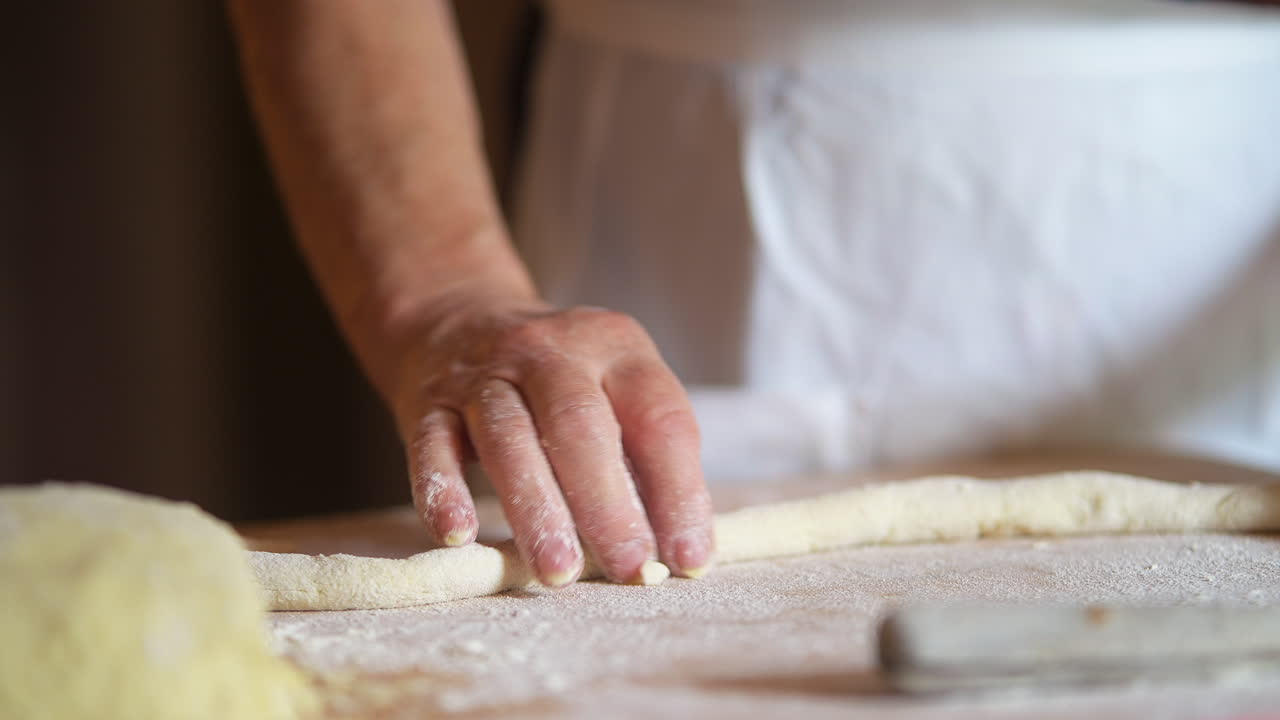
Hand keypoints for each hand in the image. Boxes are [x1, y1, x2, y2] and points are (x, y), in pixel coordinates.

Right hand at [386, 296, 713, 585]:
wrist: (456, 319)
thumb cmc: (560, 379)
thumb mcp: (615, 388)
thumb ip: (646, 458)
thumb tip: (680, 552)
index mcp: (617, 348)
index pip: (659, 418)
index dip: (679, 492)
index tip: (688, 559)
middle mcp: (551, 352)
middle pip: (581, 425)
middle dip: (608, 504)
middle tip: (628, 569)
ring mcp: (485, 375)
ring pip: (509, 437)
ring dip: (535, 509)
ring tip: (558, 572)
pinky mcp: (430, 402)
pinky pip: (433, 446)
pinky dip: (443, 490)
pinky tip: (459, 535)